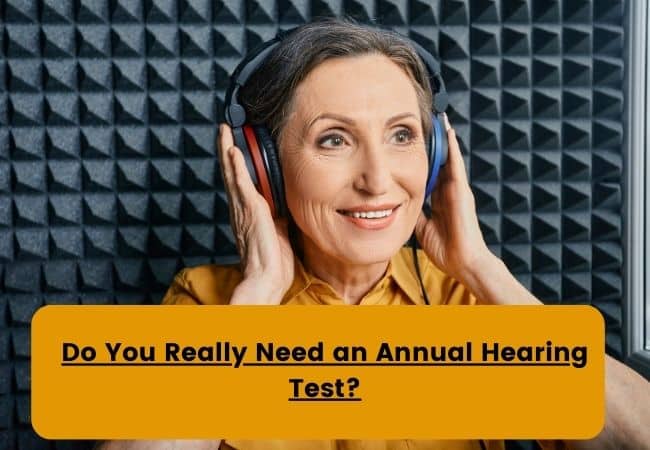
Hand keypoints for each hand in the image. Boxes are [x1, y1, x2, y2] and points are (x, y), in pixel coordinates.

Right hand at [217, 123, 293, 303]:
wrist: (267, 278)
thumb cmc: (272, 262)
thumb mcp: (280, 232)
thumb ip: (280, 216)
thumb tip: (285, 207)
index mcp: (247, 214)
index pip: (239, 182)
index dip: (235, 163)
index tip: (234, 145)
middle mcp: (241, 209)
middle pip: (230, 173)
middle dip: (226, 149)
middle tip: (224, 128)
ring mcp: (243, 209)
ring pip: (231, 173)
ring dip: (227, 150)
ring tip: (224, 130)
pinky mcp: (250, 211)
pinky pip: (241, 184)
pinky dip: (235, 167)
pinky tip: (232, 150)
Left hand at [414, 115, 491, 283]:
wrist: (463, 261)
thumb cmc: (446, 249)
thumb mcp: (422, 227)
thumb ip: (415, 212)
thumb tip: (399, 203)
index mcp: (441, 200)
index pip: (431, 173)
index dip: (424, 158)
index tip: (416, 144)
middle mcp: (450, 191)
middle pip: (441, 161)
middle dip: (435, 143)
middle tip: (428, 122)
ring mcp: (458, 189)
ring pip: (450, 158)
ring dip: (444, 139)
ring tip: (439, 119)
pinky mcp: (462, 190)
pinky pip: (456, 164)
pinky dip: (452, 148)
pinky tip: (448, 132)